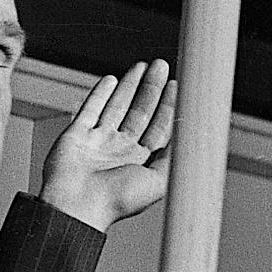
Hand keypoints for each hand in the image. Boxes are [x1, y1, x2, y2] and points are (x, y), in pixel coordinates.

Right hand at [38, 60, 176, 230]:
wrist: (78, 206)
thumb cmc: (119, 200)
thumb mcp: (160, 180)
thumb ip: (176, 157)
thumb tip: (195, 138)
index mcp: (141, 161)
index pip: (160, 126)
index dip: (170, 105)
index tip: (179, 86)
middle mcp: (120, 148)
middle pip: (140, 111)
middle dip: (152, 88)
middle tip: (162, 66)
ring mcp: (98, 140)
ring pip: (117, 105)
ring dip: (130, 85)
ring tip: (142, 66)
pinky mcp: (76, 135)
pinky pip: (90, 109)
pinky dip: (100, 93)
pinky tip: (112, 79)